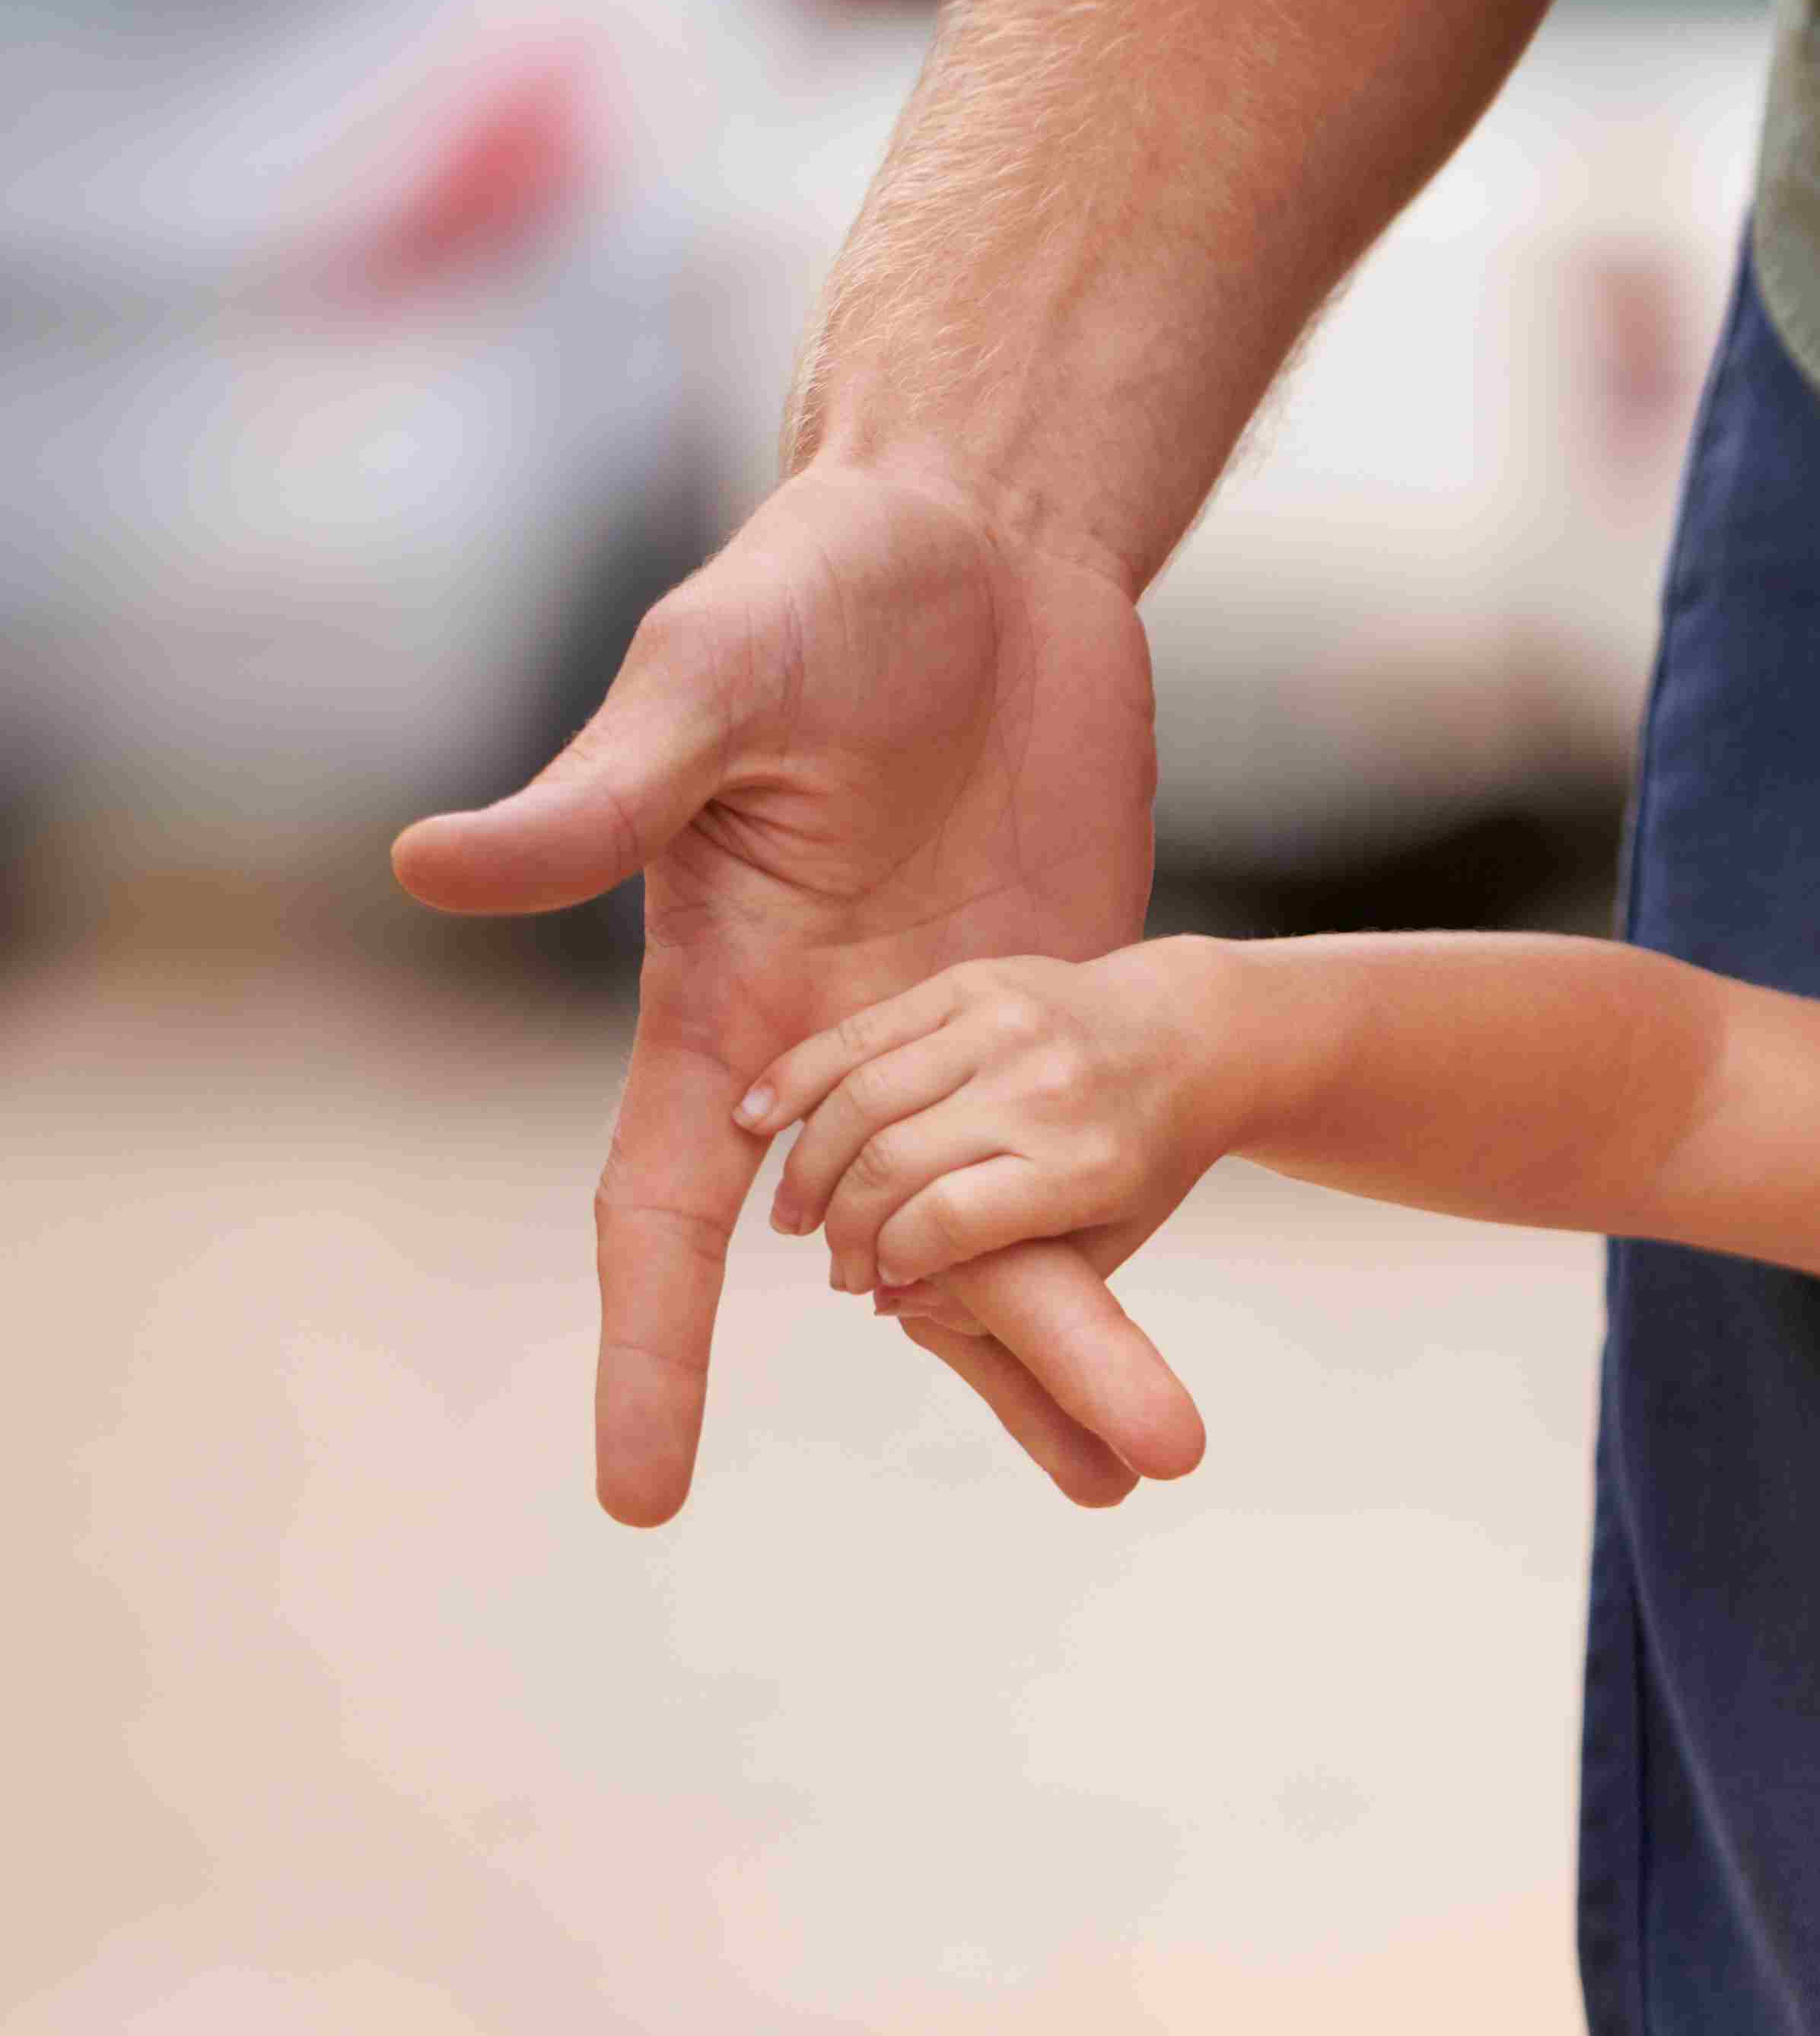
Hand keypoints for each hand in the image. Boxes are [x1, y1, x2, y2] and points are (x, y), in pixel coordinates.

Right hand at [390, 463, 1204, 1519]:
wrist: (978, 539)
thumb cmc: (812, 588)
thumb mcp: (707, 681)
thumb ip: (599, 794)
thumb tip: (429, 865)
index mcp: (725, 1005)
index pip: (667, 1215)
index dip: (656, 1348)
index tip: (644, 1496)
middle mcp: (835, 1052)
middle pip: (901, 1253)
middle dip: (992, 1365)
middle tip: (1099, 1481)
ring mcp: (958, 1037)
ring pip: (1010, 1223)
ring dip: (1081, 1333)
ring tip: (1155, 1454)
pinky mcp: (1059, 994)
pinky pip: (1089, 1145)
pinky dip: (1130, 1233)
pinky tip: (1174, 1332)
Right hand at [744, 946, 1243, 1297]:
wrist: (1189, 1036)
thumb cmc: (1142, 1157)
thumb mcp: (1106, 1242)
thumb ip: (1010, 1289)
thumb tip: (891, 1304)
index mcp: (1087, 1163)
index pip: (947, 1221)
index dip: (891, 1259)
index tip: (876, 1281)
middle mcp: (1043, 1088)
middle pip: (892, 1164)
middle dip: (844, 1228)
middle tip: (836, 1263)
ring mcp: (1003, 1025)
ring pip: (860, 1099)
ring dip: (807, 1166)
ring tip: (795, 1214)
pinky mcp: (969, 983)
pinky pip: (858, 1033)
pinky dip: (795, 1078)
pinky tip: (755, 1121)